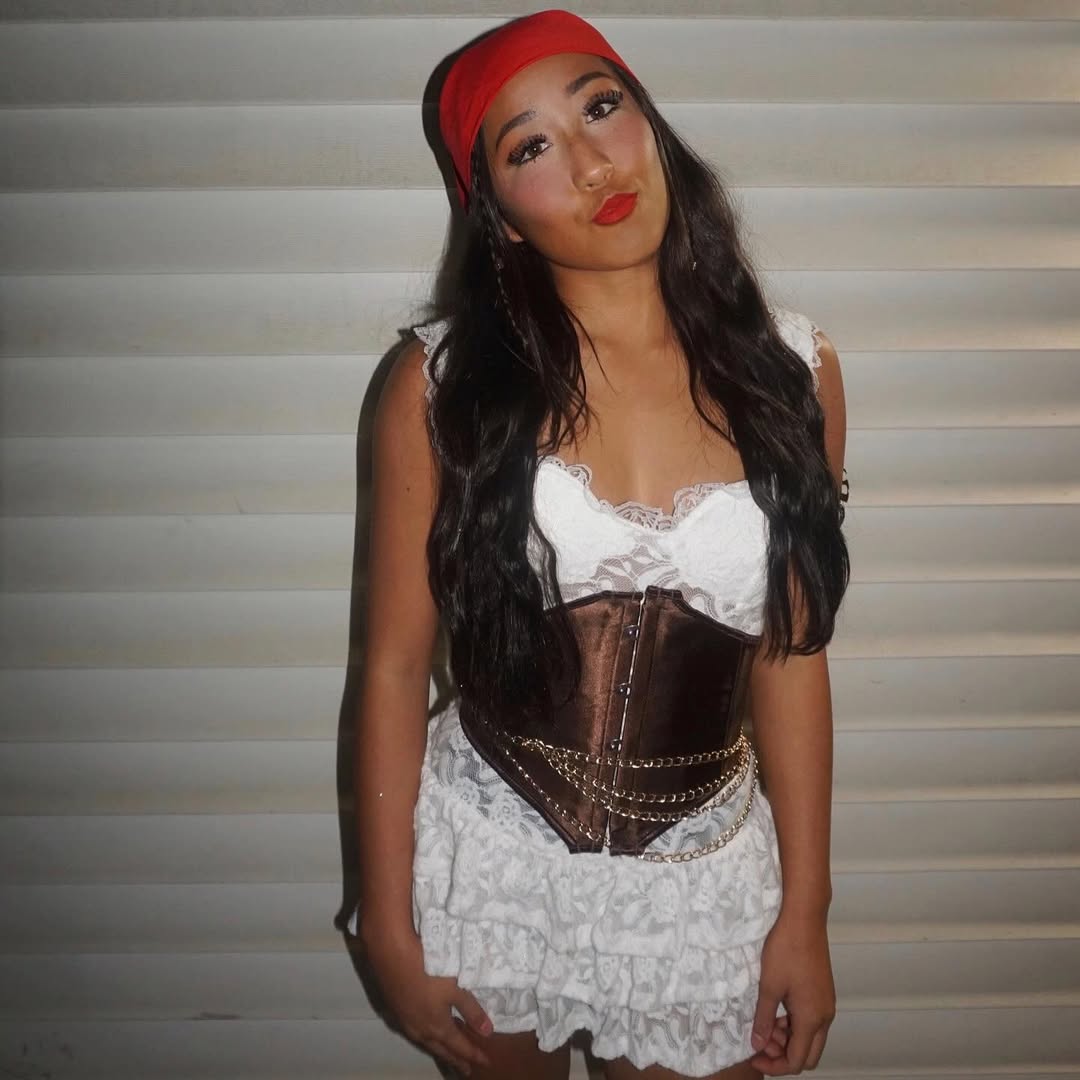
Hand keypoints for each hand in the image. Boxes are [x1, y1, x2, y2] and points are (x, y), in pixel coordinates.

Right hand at [360, 918, 494, 1075]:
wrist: (392, 954)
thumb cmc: (429, 969)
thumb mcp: (456, 988)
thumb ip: (472, 1010)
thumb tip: (487, 1031)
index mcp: (437, 1027)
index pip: (459, 1046)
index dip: (473, 1055)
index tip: (485, 1062)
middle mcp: (420, 1030)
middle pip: (441, 1049)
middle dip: (456, 1060)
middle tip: (466, 1069)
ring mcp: (406, 1021)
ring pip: (426, 1042)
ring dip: (440, 1049)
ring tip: (449, 1054)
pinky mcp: (396, 1010)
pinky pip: (415, 1032)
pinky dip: (426, 1037)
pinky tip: (427, 1031)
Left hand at [748, 912, 835, 1073]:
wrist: (804, 918)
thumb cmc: (786, 948)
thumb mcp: (769, 986)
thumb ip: (764, 1019)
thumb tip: (758, 1043)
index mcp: (812, 1018)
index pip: (797, 1061)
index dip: (774, 1065)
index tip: (754, 1056)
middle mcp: (825, 1015)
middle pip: (808, 1054)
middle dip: (784, 1055)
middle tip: (761, 1040)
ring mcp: (826, 1003)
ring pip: (810, 1037)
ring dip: (789, 1038)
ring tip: (765, 1022)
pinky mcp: (823, 991)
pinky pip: (811, 1020)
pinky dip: (795, 1023)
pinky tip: (777, 1009)